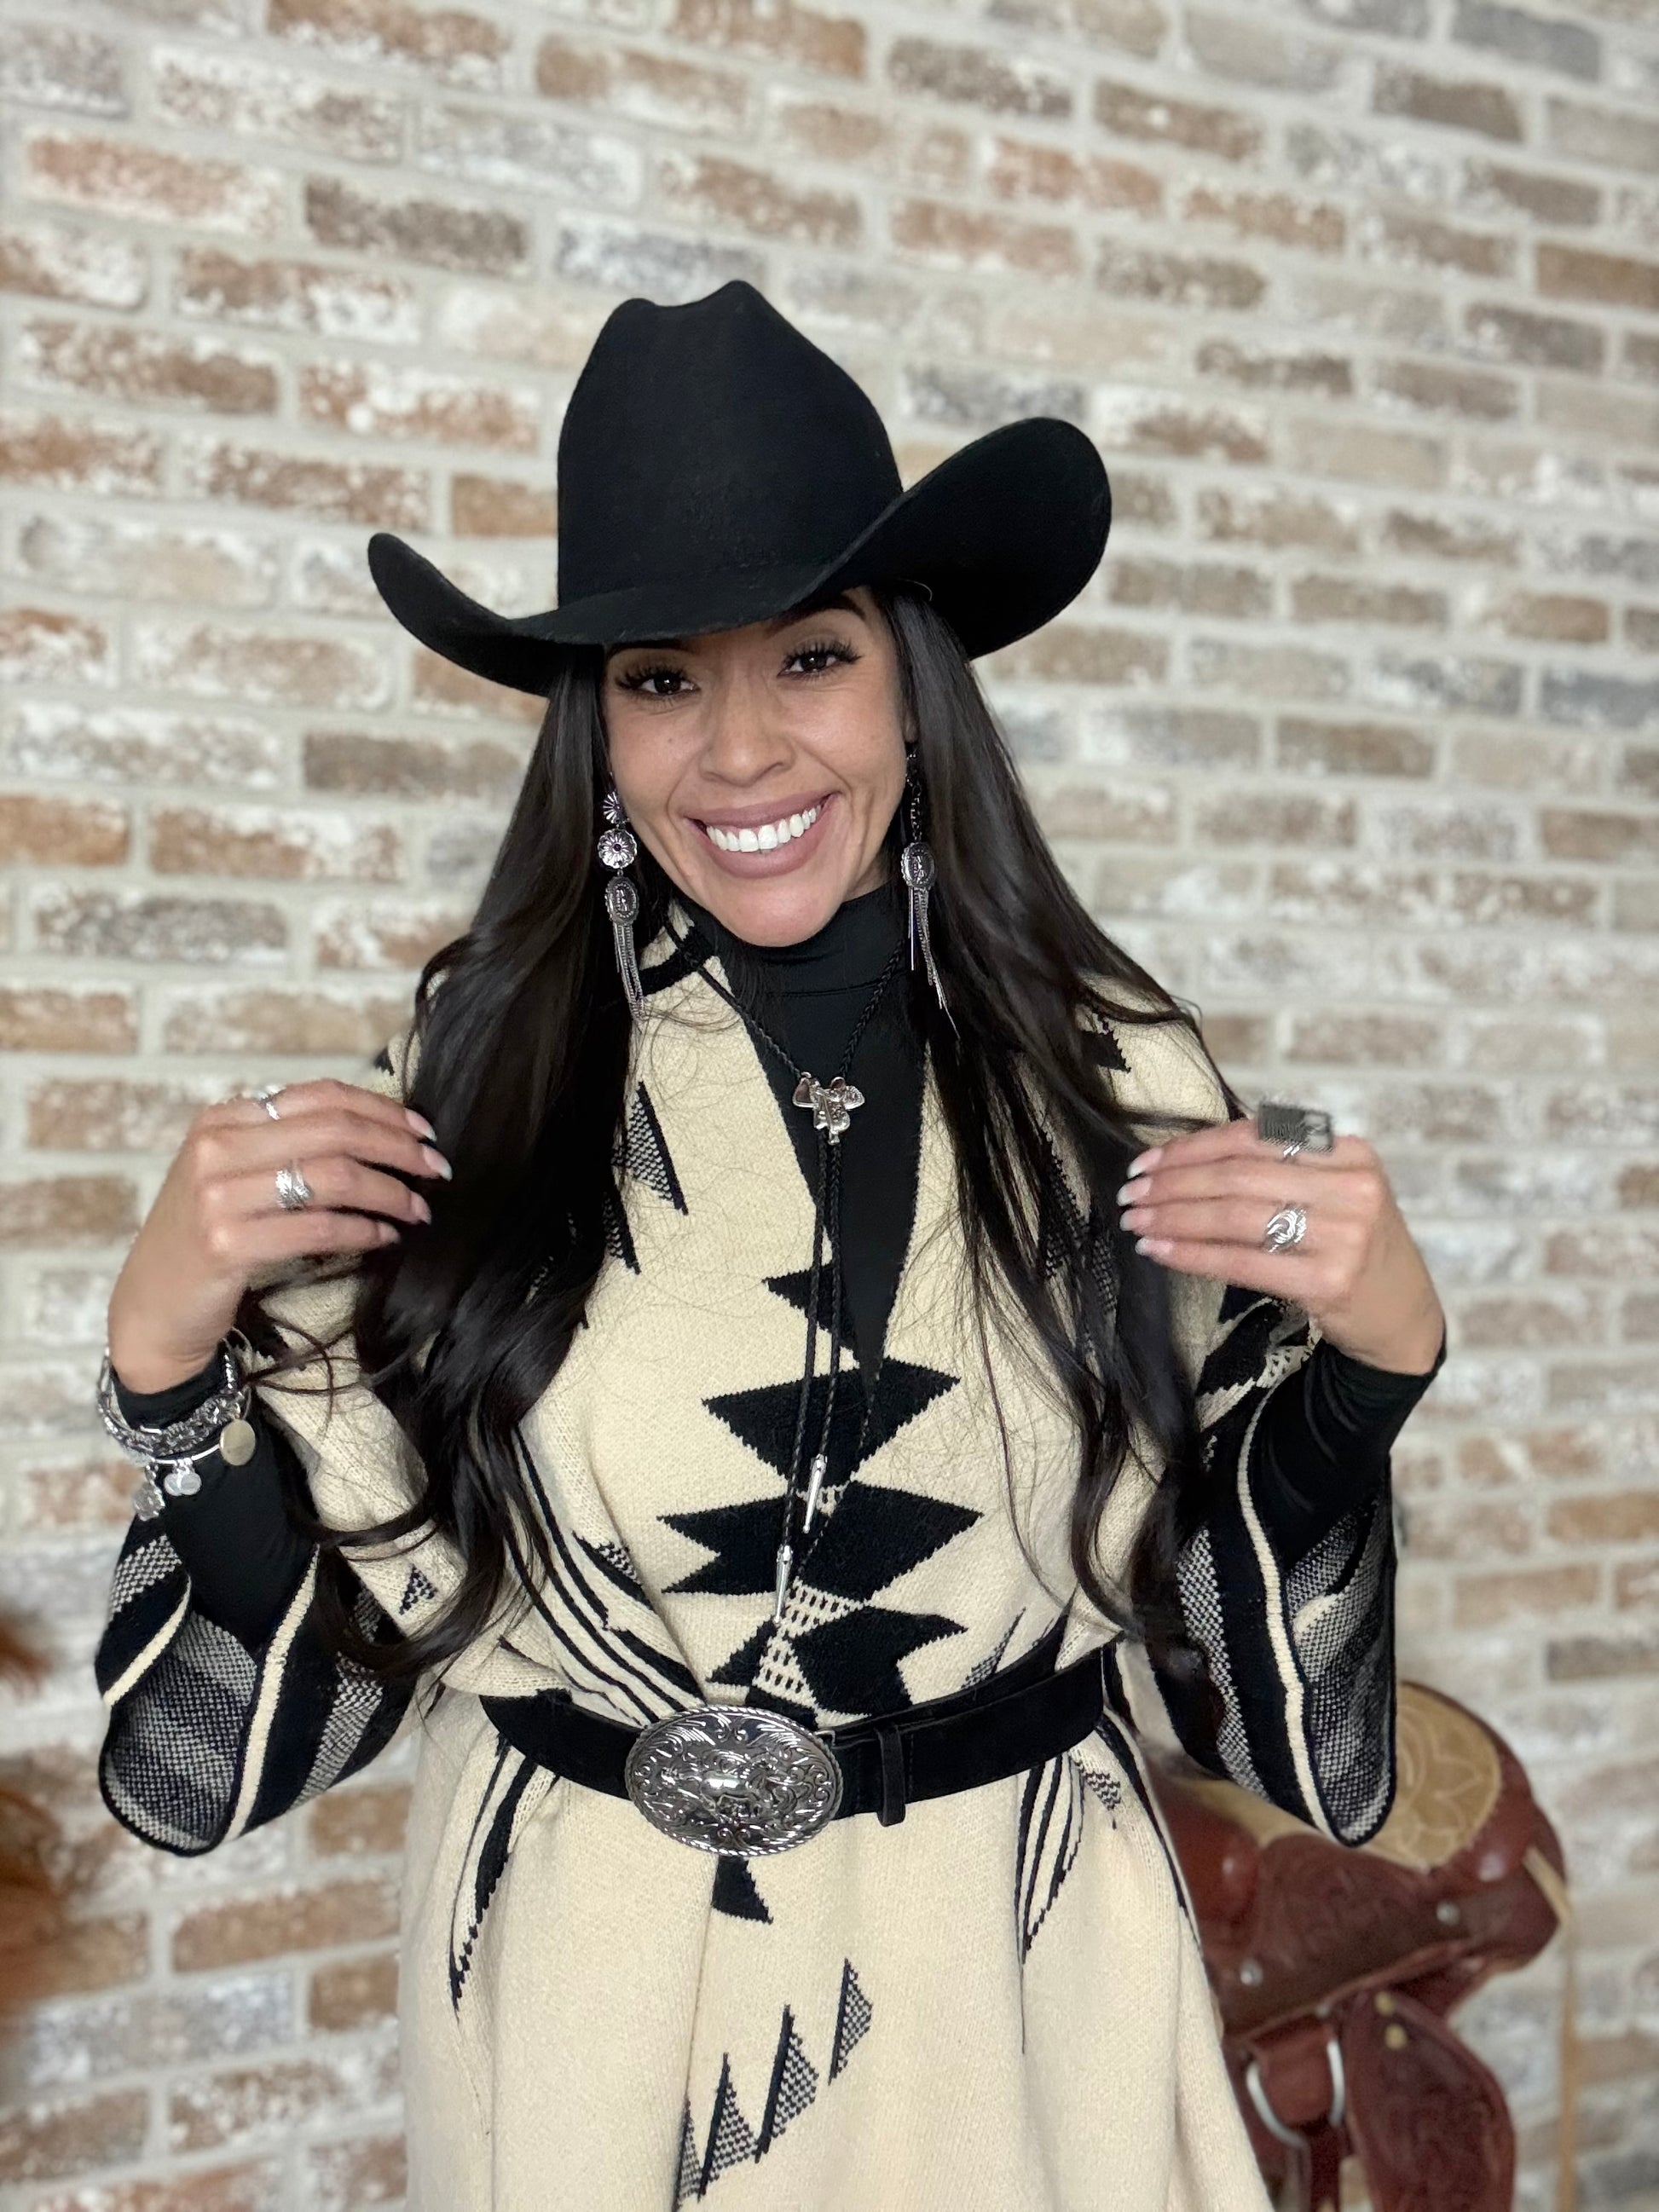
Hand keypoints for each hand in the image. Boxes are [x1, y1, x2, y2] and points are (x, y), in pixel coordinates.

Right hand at [106, 1079, 450, 1392]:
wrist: (152, 1306)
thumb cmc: (208, 1237)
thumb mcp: (233, 1173)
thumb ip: (286, 1143)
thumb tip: (378, 1128)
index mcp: (223, 1118)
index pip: (321, 1097)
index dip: (383, 1110)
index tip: (424, 1132)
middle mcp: (217, 1148)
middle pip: (335, 1131)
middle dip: (399, 1149)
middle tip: (438, 1169)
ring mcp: (217, 1196)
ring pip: (334, 1177)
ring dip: (390, 1193)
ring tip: (419, 1209)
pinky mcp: (226, 1245)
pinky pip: (320, 1229)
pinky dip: (364, 1231)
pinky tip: (385, 1237)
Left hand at [1116, 1118, 1444, 1375]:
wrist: (1402, 1316)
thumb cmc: (1351, 1247)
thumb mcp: (1330, 1193)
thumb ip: (1276, 1169)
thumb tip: (1181, 1159)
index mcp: (1349, 1152)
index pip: (1254, 1137)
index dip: (1192, 1147)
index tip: (1147, 1161)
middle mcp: (1351, 1187)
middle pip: (1238, 1175)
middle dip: (1173, 1182)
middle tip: (1131, 1192)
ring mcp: (1344, 1235)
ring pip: (1235, 1215)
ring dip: (1174, 1217)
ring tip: (1136, 1221)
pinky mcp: (1329, 1281)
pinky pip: (1242, 1261)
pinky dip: (1192, 1255)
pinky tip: (1160, 1251)